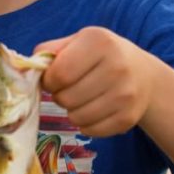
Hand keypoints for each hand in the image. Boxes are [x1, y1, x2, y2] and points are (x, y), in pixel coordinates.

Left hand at [34, 27, 158, 137]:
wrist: (143, 74)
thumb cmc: (100, 56)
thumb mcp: (78, 42)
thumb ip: (50, 51)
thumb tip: (30, 68)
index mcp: (99, 42)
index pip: (60, 73)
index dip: (49, 81)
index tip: (53, 80)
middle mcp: (117, 67)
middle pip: (66, 98)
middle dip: (59, 96)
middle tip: (68, 89)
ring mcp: (126, 95)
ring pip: (76, 118)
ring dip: (71, 111)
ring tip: (80, 99)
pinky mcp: (129, 118)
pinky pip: (90, 131)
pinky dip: (85, 124)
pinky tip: (93, 110)